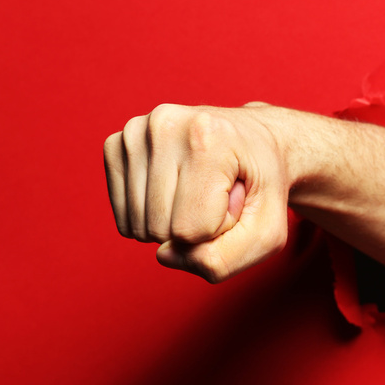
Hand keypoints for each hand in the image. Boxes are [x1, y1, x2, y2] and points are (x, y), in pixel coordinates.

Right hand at [103, 103, 289, 282]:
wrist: (255, 143)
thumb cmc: (263, 188)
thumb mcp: (268, 232)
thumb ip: (225, 260)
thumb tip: (163, 255)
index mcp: (207, 136)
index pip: (191, 230)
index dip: (218, 229)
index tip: (236, 198)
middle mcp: (164, 125)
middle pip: (161, 228)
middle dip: (195, 227)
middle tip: (220, 195)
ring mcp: (136, 132)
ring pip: (139, 226)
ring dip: (173, 222)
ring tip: (201, 190)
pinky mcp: (116, 145)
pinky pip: (124, 217)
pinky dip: (151, 216)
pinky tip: (176, 188)